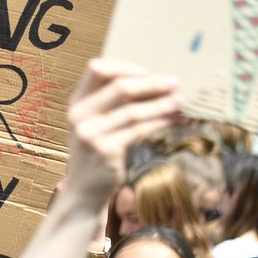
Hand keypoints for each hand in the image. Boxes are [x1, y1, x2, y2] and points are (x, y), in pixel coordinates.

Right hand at [64, 59, 181, 204]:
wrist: (84, 190)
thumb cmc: (98, 152)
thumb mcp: (97, 123)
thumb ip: (114, 104)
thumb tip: (156, 82)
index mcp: (77, 102)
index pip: (96, 69)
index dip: (123, 66)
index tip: (146, 71)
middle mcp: (79, 115)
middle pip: (118, 87)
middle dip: (151, 83)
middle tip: (174, 82)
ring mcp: (90, 134)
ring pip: (132, 110)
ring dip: (160, 104)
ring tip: (180, 101)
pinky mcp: (105, 151)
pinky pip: (138, 130)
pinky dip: (158, 122)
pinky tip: (173, 119)